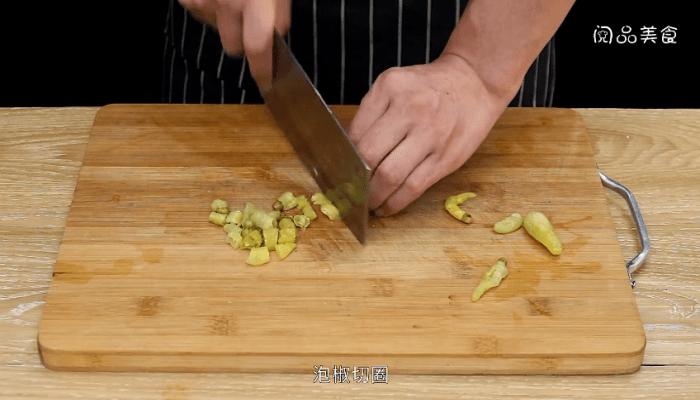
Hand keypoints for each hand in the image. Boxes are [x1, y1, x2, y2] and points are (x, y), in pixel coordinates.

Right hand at [178, 0, 290, 85]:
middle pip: (233, 47)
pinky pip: (197, 11)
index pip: (258, 49)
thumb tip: (277, 34)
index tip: (267, 84)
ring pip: (214, 29)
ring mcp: (203, 0)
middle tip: (250, 23)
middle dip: (243, 42)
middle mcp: (226, 4)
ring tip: (233, 0)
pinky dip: (208, 7)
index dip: (262, 71)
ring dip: (224, 22)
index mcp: (254, 1)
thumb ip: (280, 12)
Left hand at [349, 54, 512, 215]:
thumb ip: (371, 114)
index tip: (339, 173)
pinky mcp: (447, 158)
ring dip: (373, 197)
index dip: (342, 159)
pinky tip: (387, 206)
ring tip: (368, 204)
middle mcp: (411, 109)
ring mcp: (431, 134)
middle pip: (369, 156)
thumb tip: (346, 154)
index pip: (355, 133)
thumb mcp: (394, 85)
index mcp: (390, 87)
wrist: (474, 82)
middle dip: (354, 181)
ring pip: (390, 176)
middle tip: (350, 192)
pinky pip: (414, 187)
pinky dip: (395, 203)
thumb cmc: (427, 88)